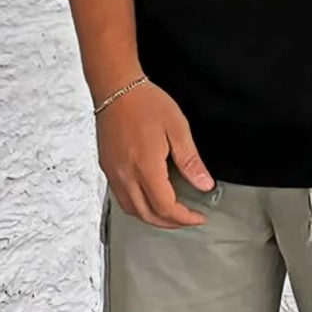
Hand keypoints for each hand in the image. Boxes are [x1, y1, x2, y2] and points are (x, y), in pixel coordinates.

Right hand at [96, 80, 214, 229]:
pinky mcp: (107, 167)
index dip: (184, 218)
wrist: (116, 88)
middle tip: (188, 218)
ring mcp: (113, 173)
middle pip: (147, 216)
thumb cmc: (145, 102)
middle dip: (170, 223)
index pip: (166, 208)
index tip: (198, 217)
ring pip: (132, 210)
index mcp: (145, 167)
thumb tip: (204, 184)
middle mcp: (126, 175)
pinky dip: (138, 206)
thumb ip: (191, 160)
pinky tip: (149, 197)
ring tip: (171, 212)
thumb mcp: (177, 128)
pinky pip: (121, 198)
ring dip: (153, 218)